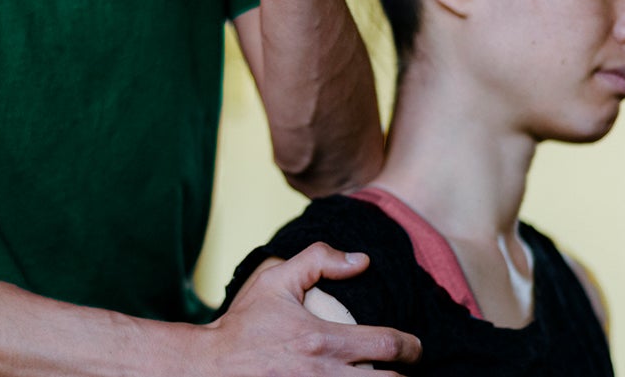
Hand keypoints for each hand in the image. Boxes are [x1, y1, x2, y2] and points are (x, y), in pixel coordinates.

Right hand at [196, 243, 420, 375]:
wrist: (209, 368)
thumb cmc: (243, 325)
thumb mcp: (275, 280)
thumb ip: (318, 259)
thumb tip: (361, 259)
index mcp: (323, 340)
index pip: (388, 345)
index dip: (412, 347)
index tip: (414, 348)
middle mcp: (324, 375)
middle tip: (405, 370)